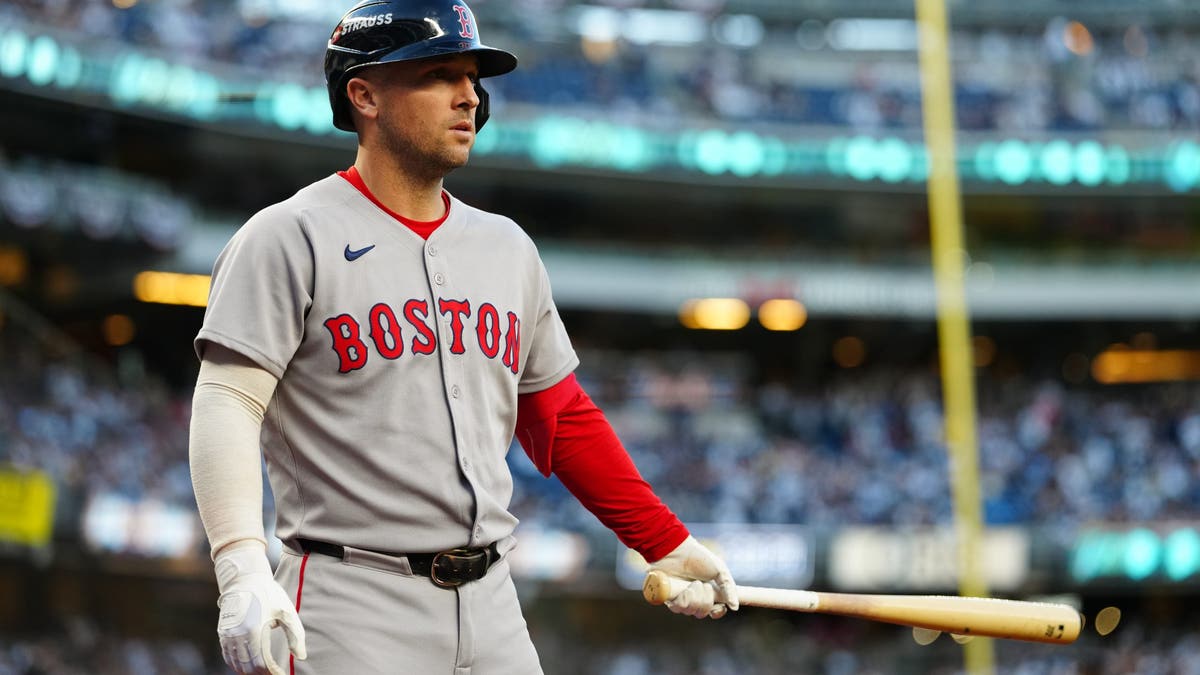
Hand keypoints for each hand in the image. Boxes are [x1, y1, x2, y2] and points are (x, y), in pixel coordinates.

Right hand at [214, 545, 306, 673]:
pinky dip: (237, 664)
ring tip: (263, 671)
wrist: (244, 579)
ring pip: (236, 664)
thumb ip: (295, 635)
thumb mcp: (286, 611)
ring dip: (249, 671)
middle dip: (261, 673)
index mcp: (254, 630)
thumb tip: (301, 656)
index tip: (282, 674)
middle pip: (247, 667)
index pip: (261, 663)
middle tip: (274, 673)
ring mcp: (227, 635)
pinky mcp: (222, 633)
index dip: (272, 672)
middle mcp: (237, 635)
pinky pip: (227, 656)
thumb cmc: (269, 594)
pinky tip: (247, 665)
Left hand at [647, 535, 738, 618]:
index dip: (717, 612)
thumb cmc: (698, 556)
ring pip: (690, 611)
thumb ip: (729, 588)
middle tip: (704, 585)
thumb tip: (734, 607)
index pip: (713, 611)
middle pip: (701, 613)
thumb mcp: (720, 570)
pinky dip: (684, 600)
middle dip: (706, 601)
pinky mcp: (667, 597)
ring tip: (693, 584)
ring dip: (695, 598)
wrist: (677, 548)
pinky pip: (678, 608)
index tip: (719, 607)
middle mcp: (692, 597)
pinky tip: (685, 589)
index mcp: (706, 592)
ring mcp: (679, 597)